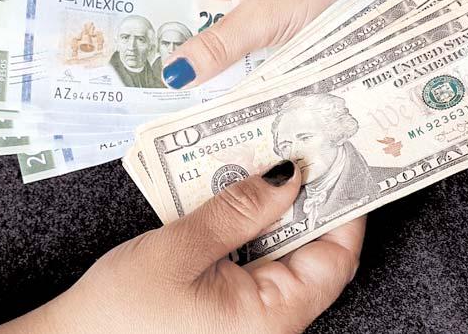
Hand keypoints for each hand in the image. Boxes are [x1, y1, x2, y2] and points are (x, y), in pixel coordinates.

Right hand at [0, 161, 365, 333]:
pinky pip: (257, 259)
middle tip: (300, 151)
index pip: (336, 259)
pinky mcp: (230, 304)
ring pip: (283, 252)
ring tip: (270, 164)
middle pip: (313, 253)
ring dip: (278, 209)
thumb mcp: (182, 250)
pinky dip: (254, 226)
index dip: (345, 208)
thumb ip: (239, 211)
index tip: (339, 162)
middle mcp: (271, 321)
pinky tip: (242, 196)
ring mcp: (251, 314)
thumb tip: (289, 175)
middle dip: (309, 200)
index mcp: (271, 318)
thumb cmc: (122, 309)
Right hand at [158, 0, 374, 88]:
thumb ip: (219, 45)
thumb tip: (174, 71)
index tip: (134, 63)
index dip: (151, 29)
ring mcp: (243, 10)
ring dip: (205, 69)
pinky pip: (234, 55)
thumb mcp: (264, 16)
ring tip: (183, 102)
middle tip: (158, 94)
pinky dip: (228, 74)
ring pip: (211, 44)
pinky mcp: (260, 32)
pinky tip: (218, 95)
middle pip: (187, 25)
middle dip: (179, 57)